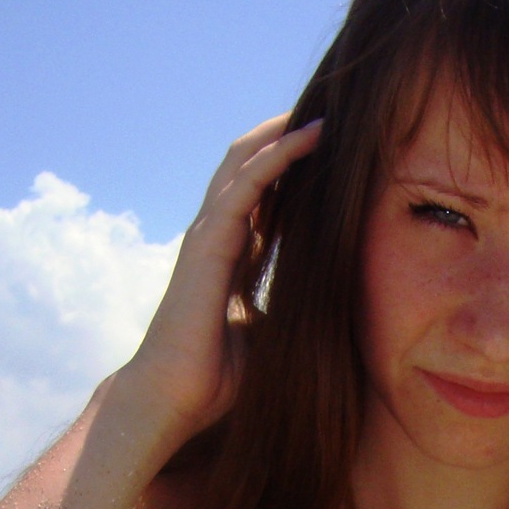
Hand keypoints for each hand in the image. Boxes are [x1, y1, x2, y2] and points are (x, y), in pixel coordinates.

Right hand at [124, 114, 322, 435]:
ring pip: (247, 161)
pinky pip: (247, 184)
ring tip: (327, 111)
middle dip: (287, 136)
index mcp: (231, 253)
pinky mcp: (208, 241)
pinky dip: (279, 155)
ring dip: (285, 132)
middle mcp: (218, 235)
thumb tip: (325, 312)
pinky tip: (311, 137)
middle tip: (332, 116)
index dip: (291, 167)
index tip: (331, 151)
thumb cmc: (216, 377)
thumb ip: (287, 311)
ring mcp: (209, 233)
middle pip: (250, 165)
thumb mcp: (267, 336)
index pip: (262, 194)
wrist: (176, 397)